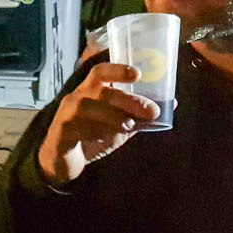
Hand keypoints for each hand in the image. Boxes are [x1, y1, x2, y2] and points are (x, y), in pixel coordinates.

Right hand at [38, 63, 160, 183]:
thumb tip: (171, 103)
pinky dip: (93, 129)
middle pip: (99, 86)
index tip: (138, 74)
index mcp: (92, 91)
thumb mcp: (121, 126)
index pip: (102, 71)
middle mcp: (78, 97)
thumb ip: (141, 115)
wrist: (66, 162)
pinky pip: (74, 124)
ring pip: (86, 105)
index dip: (118, 69)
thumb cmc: (92, 137)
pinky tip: (107, 137)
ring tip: (130, 126)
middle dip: (127, 97)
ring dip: (112, 114)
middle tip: (151, 110)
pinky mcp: (60, 130)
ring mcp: (66, 112)